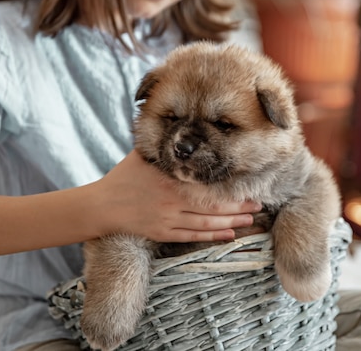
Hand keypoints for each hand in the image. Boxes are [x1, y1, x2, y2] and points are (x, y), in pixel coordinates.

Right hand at [93, 150, 260, 242]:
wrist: (101, 205)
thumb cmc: (123, 177)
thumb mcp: (142, 155)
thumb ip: (162, 145)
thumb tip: (178, 122)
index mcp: (170, 180)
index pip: (207, 186)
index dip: (230, 188)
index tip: (250, 186)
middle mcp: (172, 200)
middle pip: (212, 205)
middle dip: (238, 206)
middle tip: (259, 204)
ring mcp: (167, 219)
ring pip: (205, 223)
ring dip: (230, 222)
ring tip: (250, 220)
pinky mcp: (161, 233)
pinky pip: (191, 236)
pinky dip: (211, 235)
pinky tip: (227, 233)